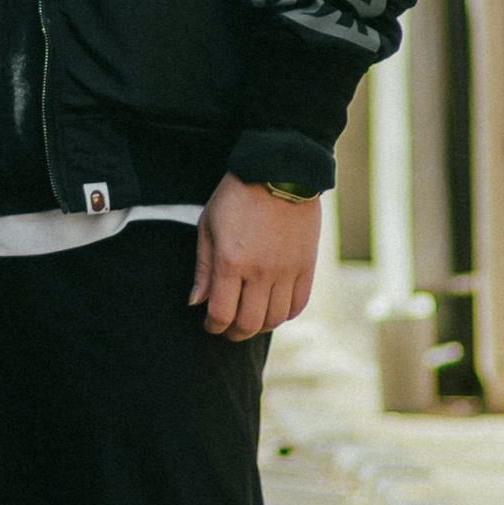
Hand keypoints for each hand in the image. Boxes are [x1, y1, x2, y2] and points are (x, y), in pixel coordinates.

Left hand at [190, 175, 319, 340]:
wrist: (279, 171)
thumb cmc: (236, 196)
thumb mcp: (208, 226)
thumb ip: (203, 268)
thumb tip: (196, 303)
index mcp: (231, 262)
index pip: (221, 314)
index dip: (212, 326)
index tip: (209, 324)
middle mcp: (260, 272)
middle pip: (248, 324)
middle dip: (234, 333)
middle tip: (228, 328)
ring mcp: (286, 271)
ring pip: (274, 319)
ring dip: (259, 326)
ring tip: (250, 318)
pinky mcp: (307, 266)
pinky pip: (298, 305)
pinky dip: (284, 314)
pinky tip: (273, 308)